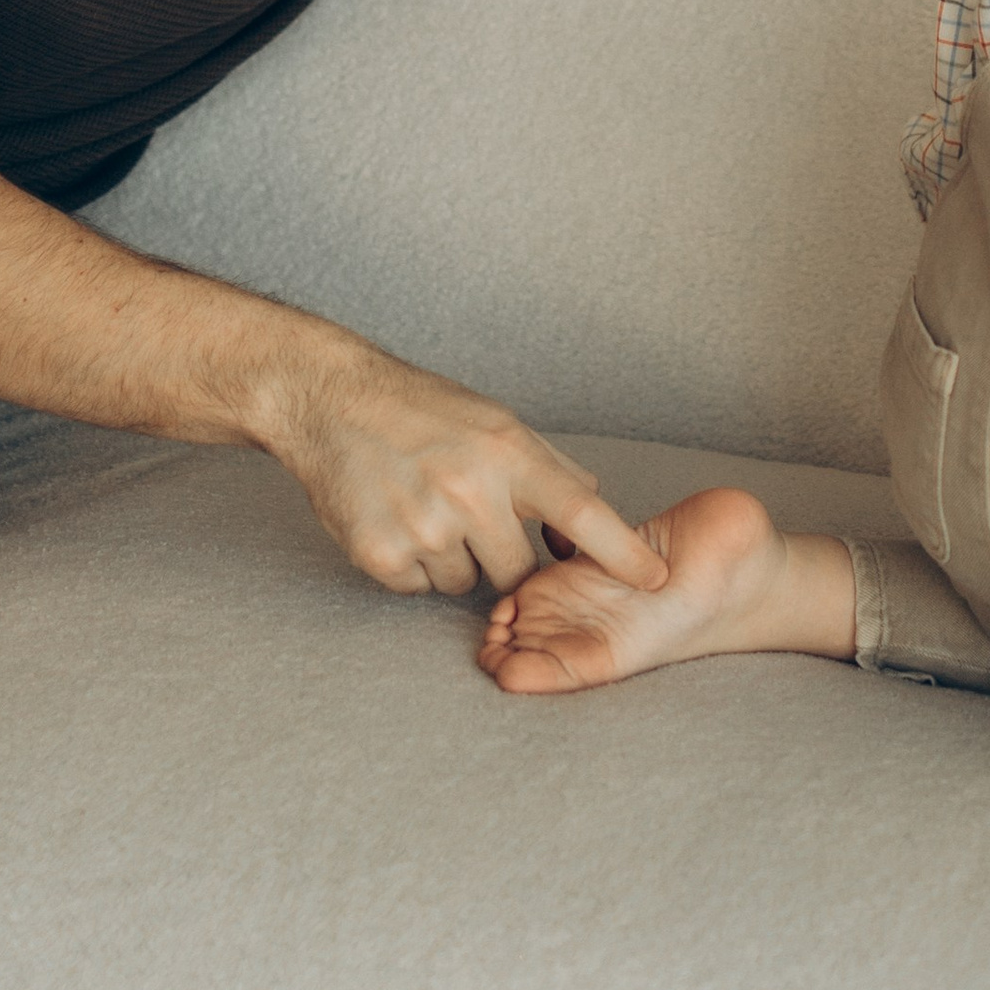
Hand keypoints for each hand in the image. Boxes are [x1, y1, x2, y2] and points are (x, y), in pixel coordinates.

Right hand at [275, 333, 667, 597]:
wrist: (331, 401)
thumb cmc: (423, 411)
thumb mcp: (497, 423)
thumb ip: (548, 470)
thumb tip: (591, 516)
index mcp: (507, 453)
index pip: (582, 511)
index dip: (623, 552)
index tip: (658, 579)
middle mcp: (469, 491)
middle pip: (518, 570)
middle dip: (504, 557)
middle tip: (470, 517)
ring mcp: (423, 525)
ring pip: (465, 584)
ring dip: (453, 560)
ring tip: (423, 507)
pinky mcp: (380, 553)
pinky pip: (419, 587)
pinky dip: (412, 566)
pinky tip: (395, 519)